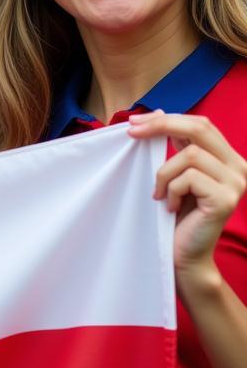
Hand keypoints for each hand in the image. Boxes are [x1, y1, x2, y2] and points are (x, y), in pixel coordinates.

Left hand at [128, 111, 246, 291]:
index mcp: (228, 158)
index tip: (135, 122)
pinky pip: (187, 178)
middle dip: (161, 126)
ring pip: (189, 155)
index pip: (201, 124)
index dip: (167, 118)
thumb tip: (155, 113)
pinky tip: (170, 206)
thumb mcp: (175, 173)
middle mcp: (239, 167)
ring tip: (160, 194)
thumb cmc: (176, 214)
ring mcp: (236, 183)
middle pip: (199, 128)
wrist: (184, 253)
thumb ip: (175, 146)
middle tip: (132, 133)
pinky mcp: (225, 199)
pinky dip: (170, 190)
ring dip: (163, 173)